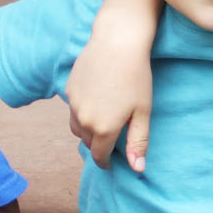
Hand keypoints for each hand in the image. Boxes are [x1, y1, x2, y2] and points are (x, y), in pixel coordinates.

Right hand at [64, 30, 152, 171]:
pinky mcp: (69, 89)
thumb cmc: (135, 76)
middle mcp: (84, 119)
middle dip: (98, 145)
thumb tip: (137, 169)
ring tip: (101, 124)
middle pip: (87, 142)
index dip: (105, 163)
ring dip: (87, 131)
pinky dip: (82, 112)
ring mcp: (74, 104)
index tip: (110, 164)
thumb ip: (138, 142)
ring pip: (77, 127)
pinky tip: (96, 102)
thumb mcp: (142, 112)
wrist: (117, 42)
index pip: (99, 156)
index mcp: (103, 129)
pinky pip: (73, 109)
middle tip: (110, 141)